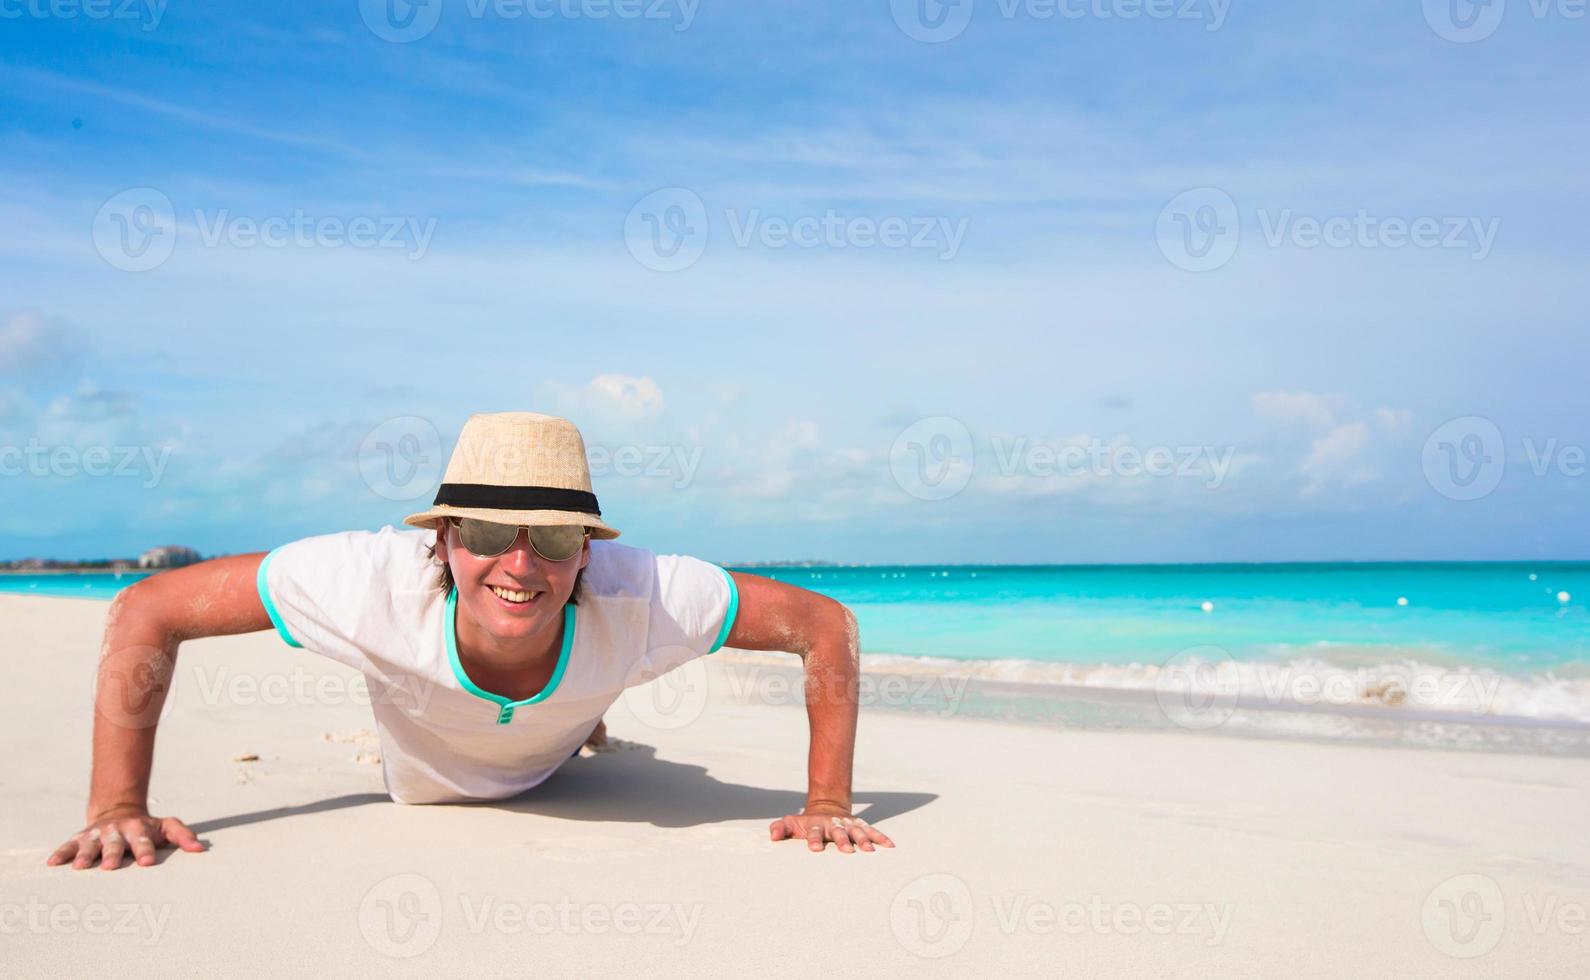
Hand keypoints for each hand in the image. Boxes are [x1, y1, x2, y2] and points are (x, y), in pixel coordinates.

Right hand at [47, 806, 204, 870]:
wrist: (119, 810)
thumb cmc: (147, 827)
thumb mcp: (166, 826)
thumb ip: (183, 836)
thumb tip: (200, 850)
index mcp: (139, 830)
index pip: (144, 842)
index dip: (145, 851)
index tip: (146, 863)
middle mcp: (117, 831)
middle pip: (115, 844)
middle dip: (112, 854)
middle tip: (109, 867)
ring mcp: (97, 834)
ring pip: (90, 844)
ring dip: (85, 855)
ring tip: (79, 867)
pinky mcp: (81, 838)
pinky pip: (69, 845)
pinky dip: (61, 853)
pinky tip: (52, 863)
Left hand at [769, 802, 894, 853]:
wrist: (826, 807)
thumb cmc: (806, 822)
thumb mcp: (791, 822)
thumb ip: (780, 828)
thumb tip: (772, 836)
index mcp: (816, 825)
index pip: (814, 832)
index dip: (814, 839)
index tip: (814, 848)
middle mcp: (834, 825)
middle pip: (838, 832)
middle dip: (843, 841)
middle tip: (847, 851)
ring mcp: (848, 825)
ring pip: (857, 831)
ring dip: (863, 840)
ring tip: (869, 850)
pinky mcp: (860, 825)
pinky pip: (872, 831)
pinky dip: (880, 838)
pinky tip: (890, 846)